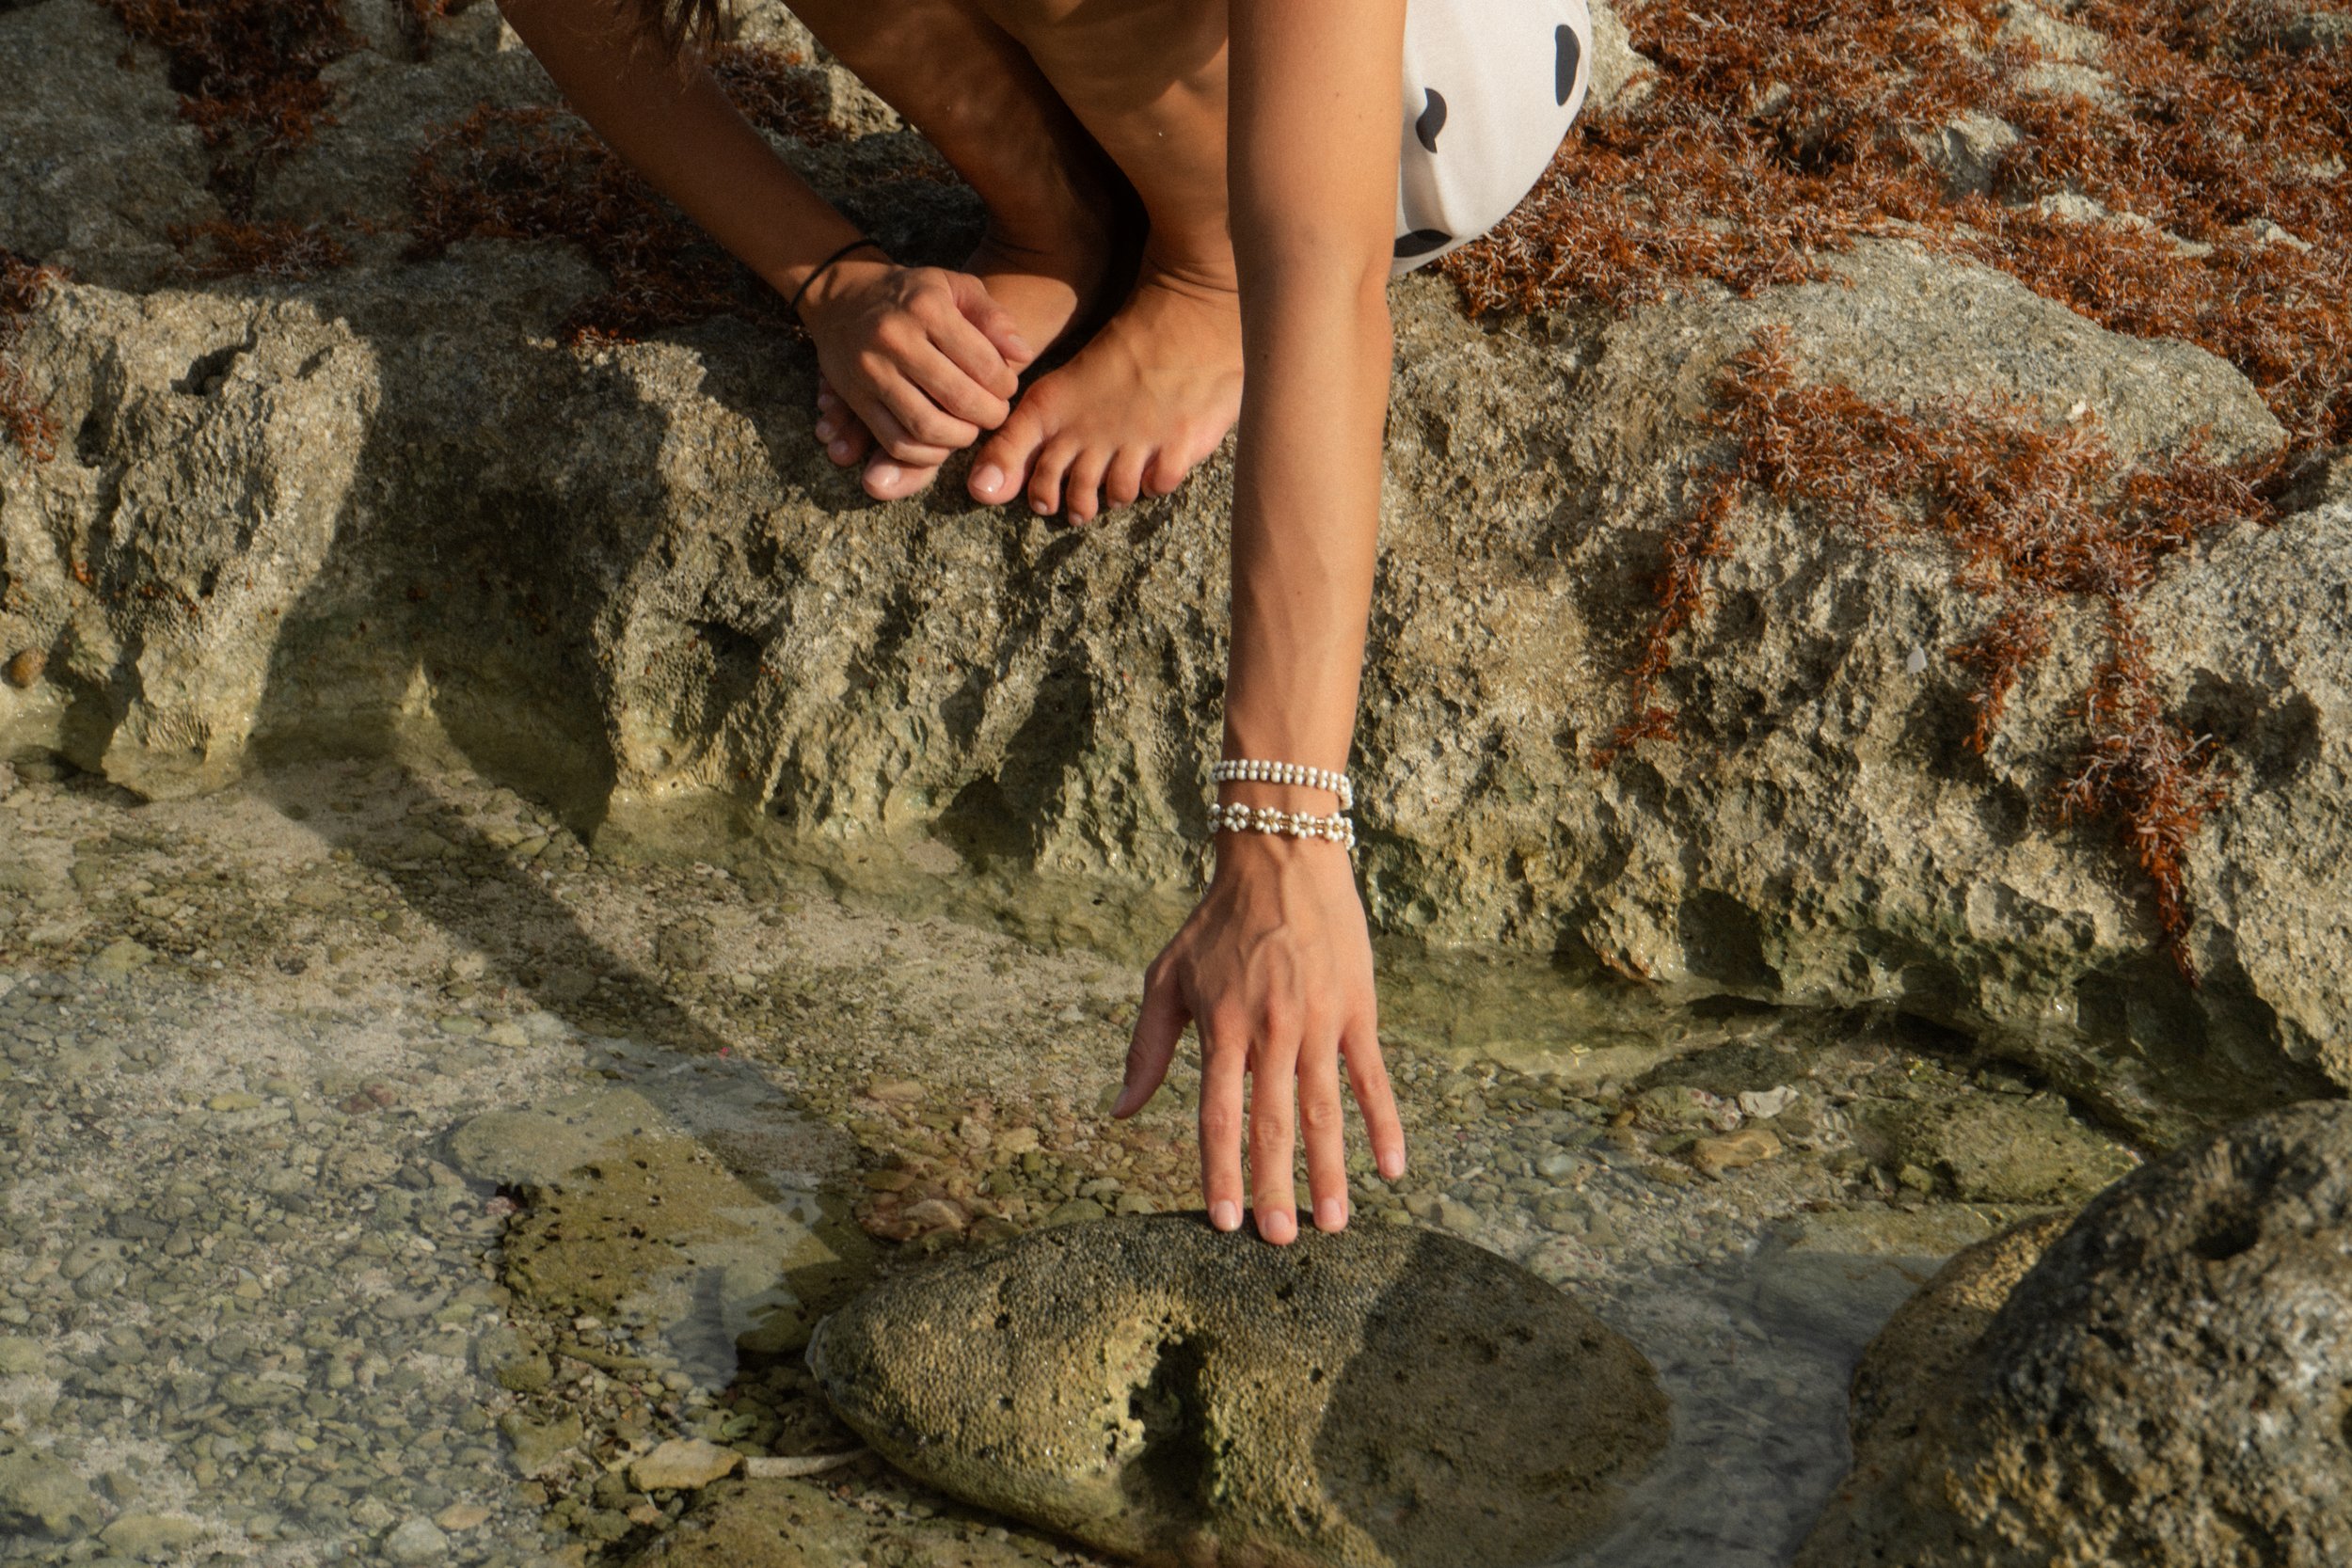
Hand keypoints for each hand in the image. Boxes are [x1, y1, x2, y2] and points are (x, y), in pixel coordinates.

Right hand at [796, 258, 1032, 479]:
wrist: (843, 297)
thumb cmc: (912, 295)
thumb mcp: (954, 287)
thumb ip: (993, 316)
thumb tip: (1023, 354)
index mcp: (927, 308)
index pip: (983, 364)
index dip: (1005, 385)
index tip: (1006, 387)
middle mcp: (896, 339)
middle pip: (959, 399)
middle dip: (989, 415)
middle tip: (995, 413)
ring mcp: (872, 371)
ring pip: (927, 426)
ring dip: (960, 438)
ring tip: (971, 427)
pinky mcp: (856, 398)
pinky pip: (896, 442)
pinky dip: (926, 453)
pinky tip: (942, 441)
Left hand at [1115, 833, 1405, 1243]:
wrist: (1281, 858)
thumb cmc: (1217, 923)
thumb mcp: (1166, 977)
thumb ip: (1146, 1048)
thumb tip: (1121, 1114)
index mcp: (1221, 1028)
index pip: (1218, 1115)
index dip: (1221, 1171)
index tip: (1224, 1222)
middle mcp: (1270, 1031)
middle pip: (1274, 1124)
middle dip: (1276, 1188)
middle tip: (1281, 1243)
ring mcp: (1318, 1021)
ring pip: (1324, 1110)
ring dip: (1331, 1171)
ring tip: (1335, 1225)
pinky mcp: (1357, 1009)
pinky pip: (1373, 1077)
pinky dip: (1384, 1123)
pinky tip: (1393, 1170)